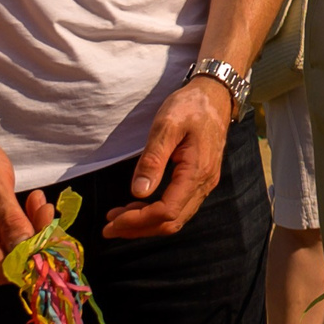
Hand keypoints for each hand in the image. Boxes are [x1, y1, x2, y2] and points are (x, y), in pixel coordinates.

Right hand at [0, 132, 50, 283]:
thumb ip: (10, 220)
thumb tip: (27, 250)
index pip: (2, 271)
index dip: (29, 264)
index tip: (50, 240)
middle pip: (12, 260)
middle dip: (36, 239)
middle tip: (46, 209)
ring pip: (15, 246)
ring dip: (33, 226)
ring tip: (38, 200)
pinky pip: (11, 233)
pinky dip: (25, 220)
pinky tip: (32, 201)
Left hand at [101, 76, 233, 238]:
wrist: (216, 94)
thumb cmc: (190, 106)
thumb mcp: (167, 126)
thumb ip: (153, 159)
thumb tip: (138, 192)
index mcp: (197, 172)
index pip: (167, 211)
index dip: (138, 220)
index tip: (112, 220)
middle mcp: (205, 183)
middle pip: (172, 222)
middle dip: (139, 228)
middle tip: (107, 226)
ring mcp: (205, 183)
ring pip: (176, 218)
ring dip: (146, 223)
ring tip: (117, 217)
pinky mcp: (200, 179)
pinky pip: (179, 206)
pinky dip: (156, 213)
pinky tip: (137, 206)